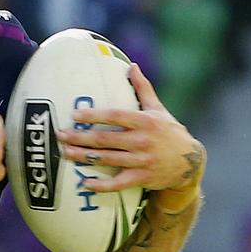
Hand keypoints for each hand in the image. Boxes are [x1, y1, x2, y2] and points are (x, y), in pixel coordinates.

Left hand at [57, 64, 205, 192]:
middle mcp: (142, 141)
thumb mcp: (158, 108)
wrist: (190, 162)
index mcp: (144, 121)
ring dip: (83, 157)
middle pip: (105, 139)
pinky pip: (118, 183)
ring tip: (65, 152)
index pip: (115, 116)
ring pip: (107, 159)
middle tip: (60, 135)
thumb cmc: (169, 131)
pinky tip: (85, 183)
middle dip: (80, 137)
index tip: (75, 115)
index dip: (94, 115)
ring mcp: (142, 161)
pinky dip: (102, 185)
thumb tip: (132, 66)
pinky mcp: (142, 178)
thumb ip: (143, 88)